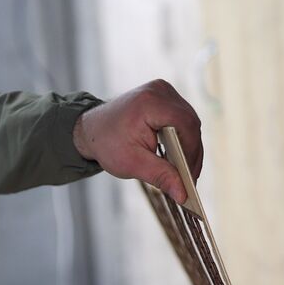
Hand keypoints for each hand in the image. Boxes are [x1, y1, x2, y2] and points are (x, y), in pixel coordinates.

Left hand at [72, 79, 202, 203]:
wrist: (92, 129)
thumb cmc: (107, 143)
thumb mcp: (133, 164)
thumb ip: (161, 176)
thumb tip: (183, 194)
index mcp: (150, 103)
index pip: (186, 125)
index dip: (192, 152)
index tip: (190, 178)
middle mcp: (159, 91)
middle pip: (190, 123)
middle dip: (191, 153)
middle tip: (189, 181)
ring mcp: (162, 90)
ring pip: (189, 122)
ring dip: (189, 147)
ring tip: (183, 172)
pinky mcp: (164, 96)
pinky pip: (182, 119)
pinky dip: (182, 139)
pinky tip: (178, 158)